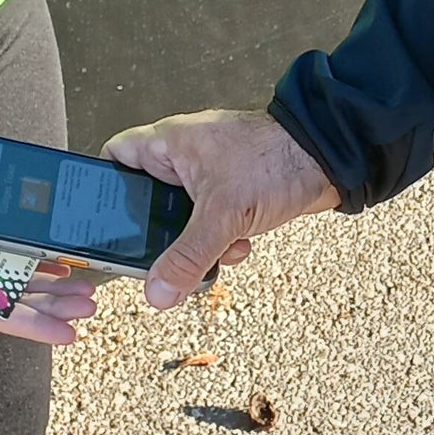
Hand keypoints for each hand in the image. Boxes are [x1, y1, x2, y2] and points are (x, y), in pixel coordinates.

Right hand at [0, 134, 100, 346]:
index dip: (32, 325)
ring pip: (26, 277)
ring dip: (56, 287)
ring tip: (87, 290)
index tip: (66, 334)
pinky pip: (24, 250)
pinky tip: (67, 264)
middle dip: (54, 307)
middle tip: (89, 308)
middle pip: (19, 297)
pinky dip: (46, 258)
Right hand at [103, 108, 338, 307]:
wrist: (331, 159)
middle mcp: (185, 155)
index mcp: (169, 142)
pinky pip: (213, 223)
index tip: (101, 222)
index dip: (102, 188)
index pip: (115, 156)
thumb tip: (157, 291)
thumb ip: (186, 256)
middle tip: (164, 255)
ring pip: (184, 218)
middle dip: (161, 232)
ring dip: (199, 242)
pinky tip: (240, 245)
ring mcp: (210, 174)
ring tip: (217, 250)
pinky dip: (224, 238)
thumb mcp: (222, 214)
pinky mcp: (235, 192)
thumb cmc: (276, 159)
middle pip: (148, 200)